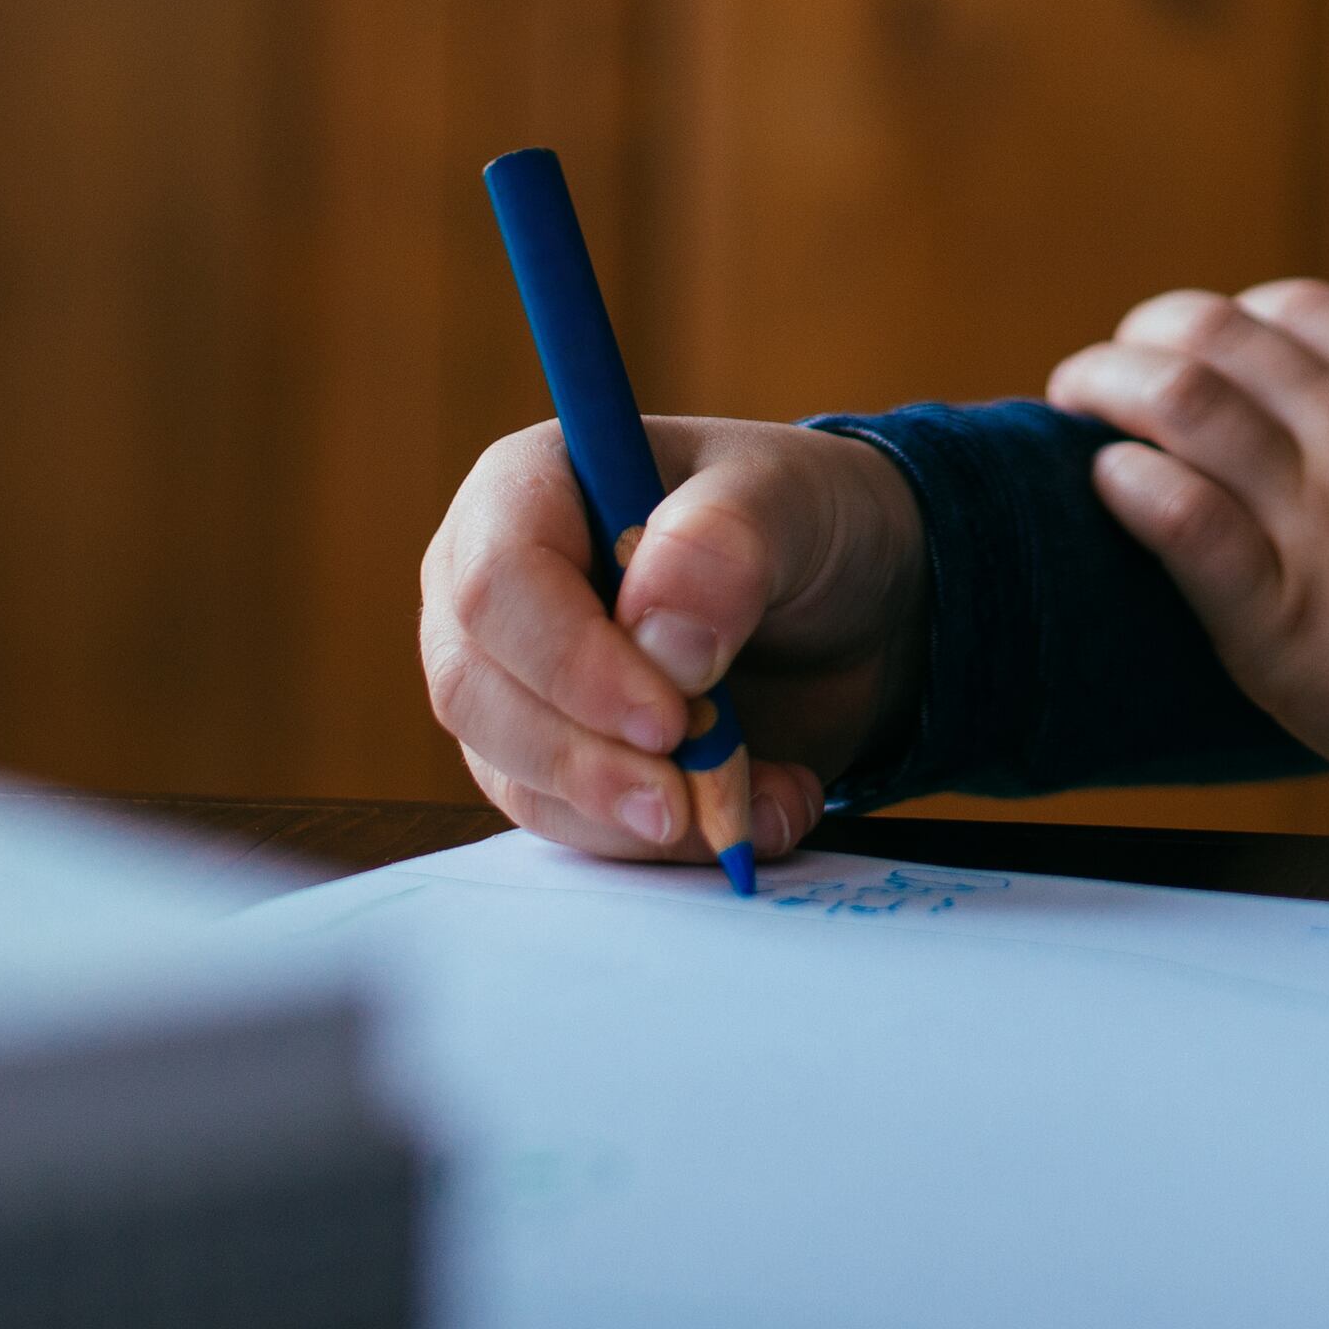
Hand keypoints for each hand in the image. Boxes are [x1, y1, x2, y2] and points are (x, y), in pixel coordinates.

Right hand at [418, 415, 929, 866]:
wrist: (853, 610)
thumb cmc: (805, 521)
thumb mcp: (795, 498)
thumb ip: (730, 537)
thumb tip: (657, 630)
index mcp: (532, 487)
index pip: (494, 580)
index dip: (568, 661)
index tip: (666, 720)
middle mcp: (497, 587)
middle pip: (475, 691)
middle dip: (583, 761)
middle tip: (685, 797)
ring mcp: (515, 680)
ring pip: (514, 774)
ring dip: (630, 817)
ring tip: (758, 802)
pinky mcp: (556, 758)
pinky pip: (571, 823)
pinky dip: (661, 842)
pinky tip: (757, 814)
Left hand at [1042, 246, 1328, 812]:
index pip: (1308, 313)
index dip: (1245, 316)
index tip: (1214, 344)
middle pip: (1223, 338)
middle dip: (1149, 336)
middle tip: (1110, 369)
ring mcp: (1321, 523)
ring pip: (1184, 408)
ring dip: (1109, 391)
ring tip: (1070, 403)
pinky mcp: (1285, 620)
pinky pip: (1182, 527)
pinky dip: (1129, 493)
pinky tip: (1105, 484)